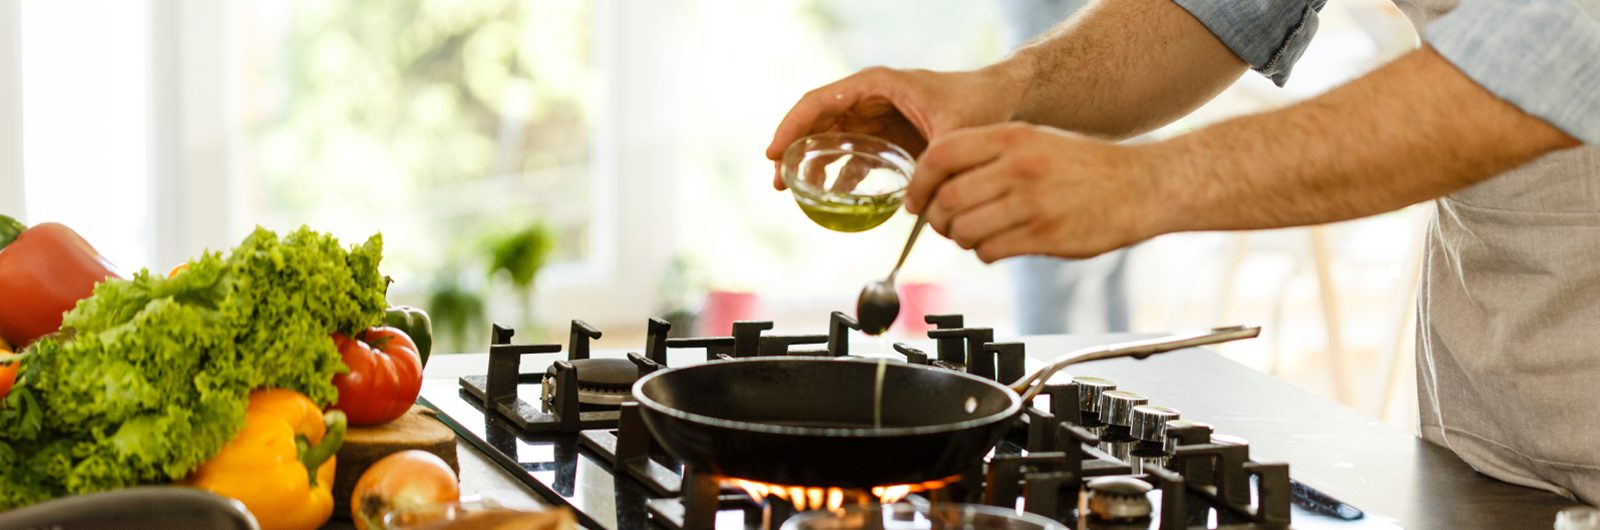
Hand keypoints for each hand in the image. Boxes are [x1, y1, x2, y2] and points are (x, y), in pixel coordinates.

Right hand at [766, 66, 1023, 189]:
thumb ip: (934, 165)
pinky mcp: (886, 137)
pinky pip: (853, 155)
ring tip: (797, 195)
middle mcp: (870, 98)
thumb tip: (917, 204)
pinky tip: (832, 199)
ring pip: (831, 139)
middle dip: (794, 151)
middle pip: (818, 122)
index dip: (792, 127)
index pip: (820, 101)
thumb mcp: (955, 131)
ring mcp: (876, 117)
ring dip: (813, 166)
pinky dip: (839, 175)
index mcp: (876, 84)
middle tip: (779, 184)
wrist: (1002, 102)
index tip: (774, 154)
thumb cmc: (978, 103)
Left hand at [906, 123, 1168, 261]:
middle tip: (944, 226)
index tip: (914, 201)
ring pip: (964, 230)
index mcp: (1011, 137)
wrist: (1140, 185)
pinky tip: (998, 245)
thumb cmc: (1082, 166)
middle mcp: (1018, 166)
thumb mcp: (1033, 140)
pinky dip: (984, 253)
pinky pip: (990, 251)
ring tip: (974, 235)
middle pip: (946, 199)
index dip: (917, 183)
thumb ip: (986, 157)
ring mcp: (1032, 202)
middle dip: (936, 220)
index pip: (939, 156)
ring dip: (960, 239)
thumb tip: (935, 187)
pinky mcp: (1045, 235)